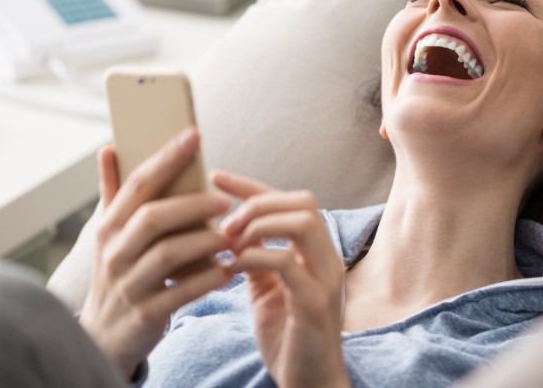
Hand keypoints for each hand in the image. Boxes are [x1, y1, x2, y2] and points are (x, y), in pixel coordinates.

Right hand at [79, 129, 233, 377]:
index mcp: (108, 227)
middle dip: (191, 204)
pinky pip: (181, 291)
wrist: (101, 338)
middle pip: (152, 217)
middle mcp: (114, 253)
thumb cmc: (117, 275)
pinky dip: (207, 278)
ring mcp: (128, 284)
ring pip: (167, 254)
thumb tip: (109, 147)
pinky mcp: (146, 314)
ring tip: (230, 235)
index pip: (137, 184)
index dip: (165, 158)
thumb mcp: (109, 235)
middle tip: (224, 199)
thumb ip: (113, 193)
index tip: (193, 135)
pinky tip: (228, 269)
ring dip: (204, 240)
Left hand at [214, 172, 349, 387]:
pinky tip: (232, 267)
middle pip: (303, 202)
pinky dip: (255, 257)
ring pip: (303, 223)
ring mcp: (325, 280)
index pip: (289, 201)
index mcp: (315, 253)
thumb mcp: (267, 290)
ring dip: (259, 225)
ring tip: (229, 242)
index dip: (251, 186)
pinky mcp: (315, 304)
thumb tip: (228, 233)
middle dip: (257, 203)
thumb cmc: (288, 338)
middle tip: (224, 225)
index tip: (215, 177)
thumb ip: (256, 260)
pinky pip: (287, 263)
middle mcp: (327, 259)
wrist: (309, 384)